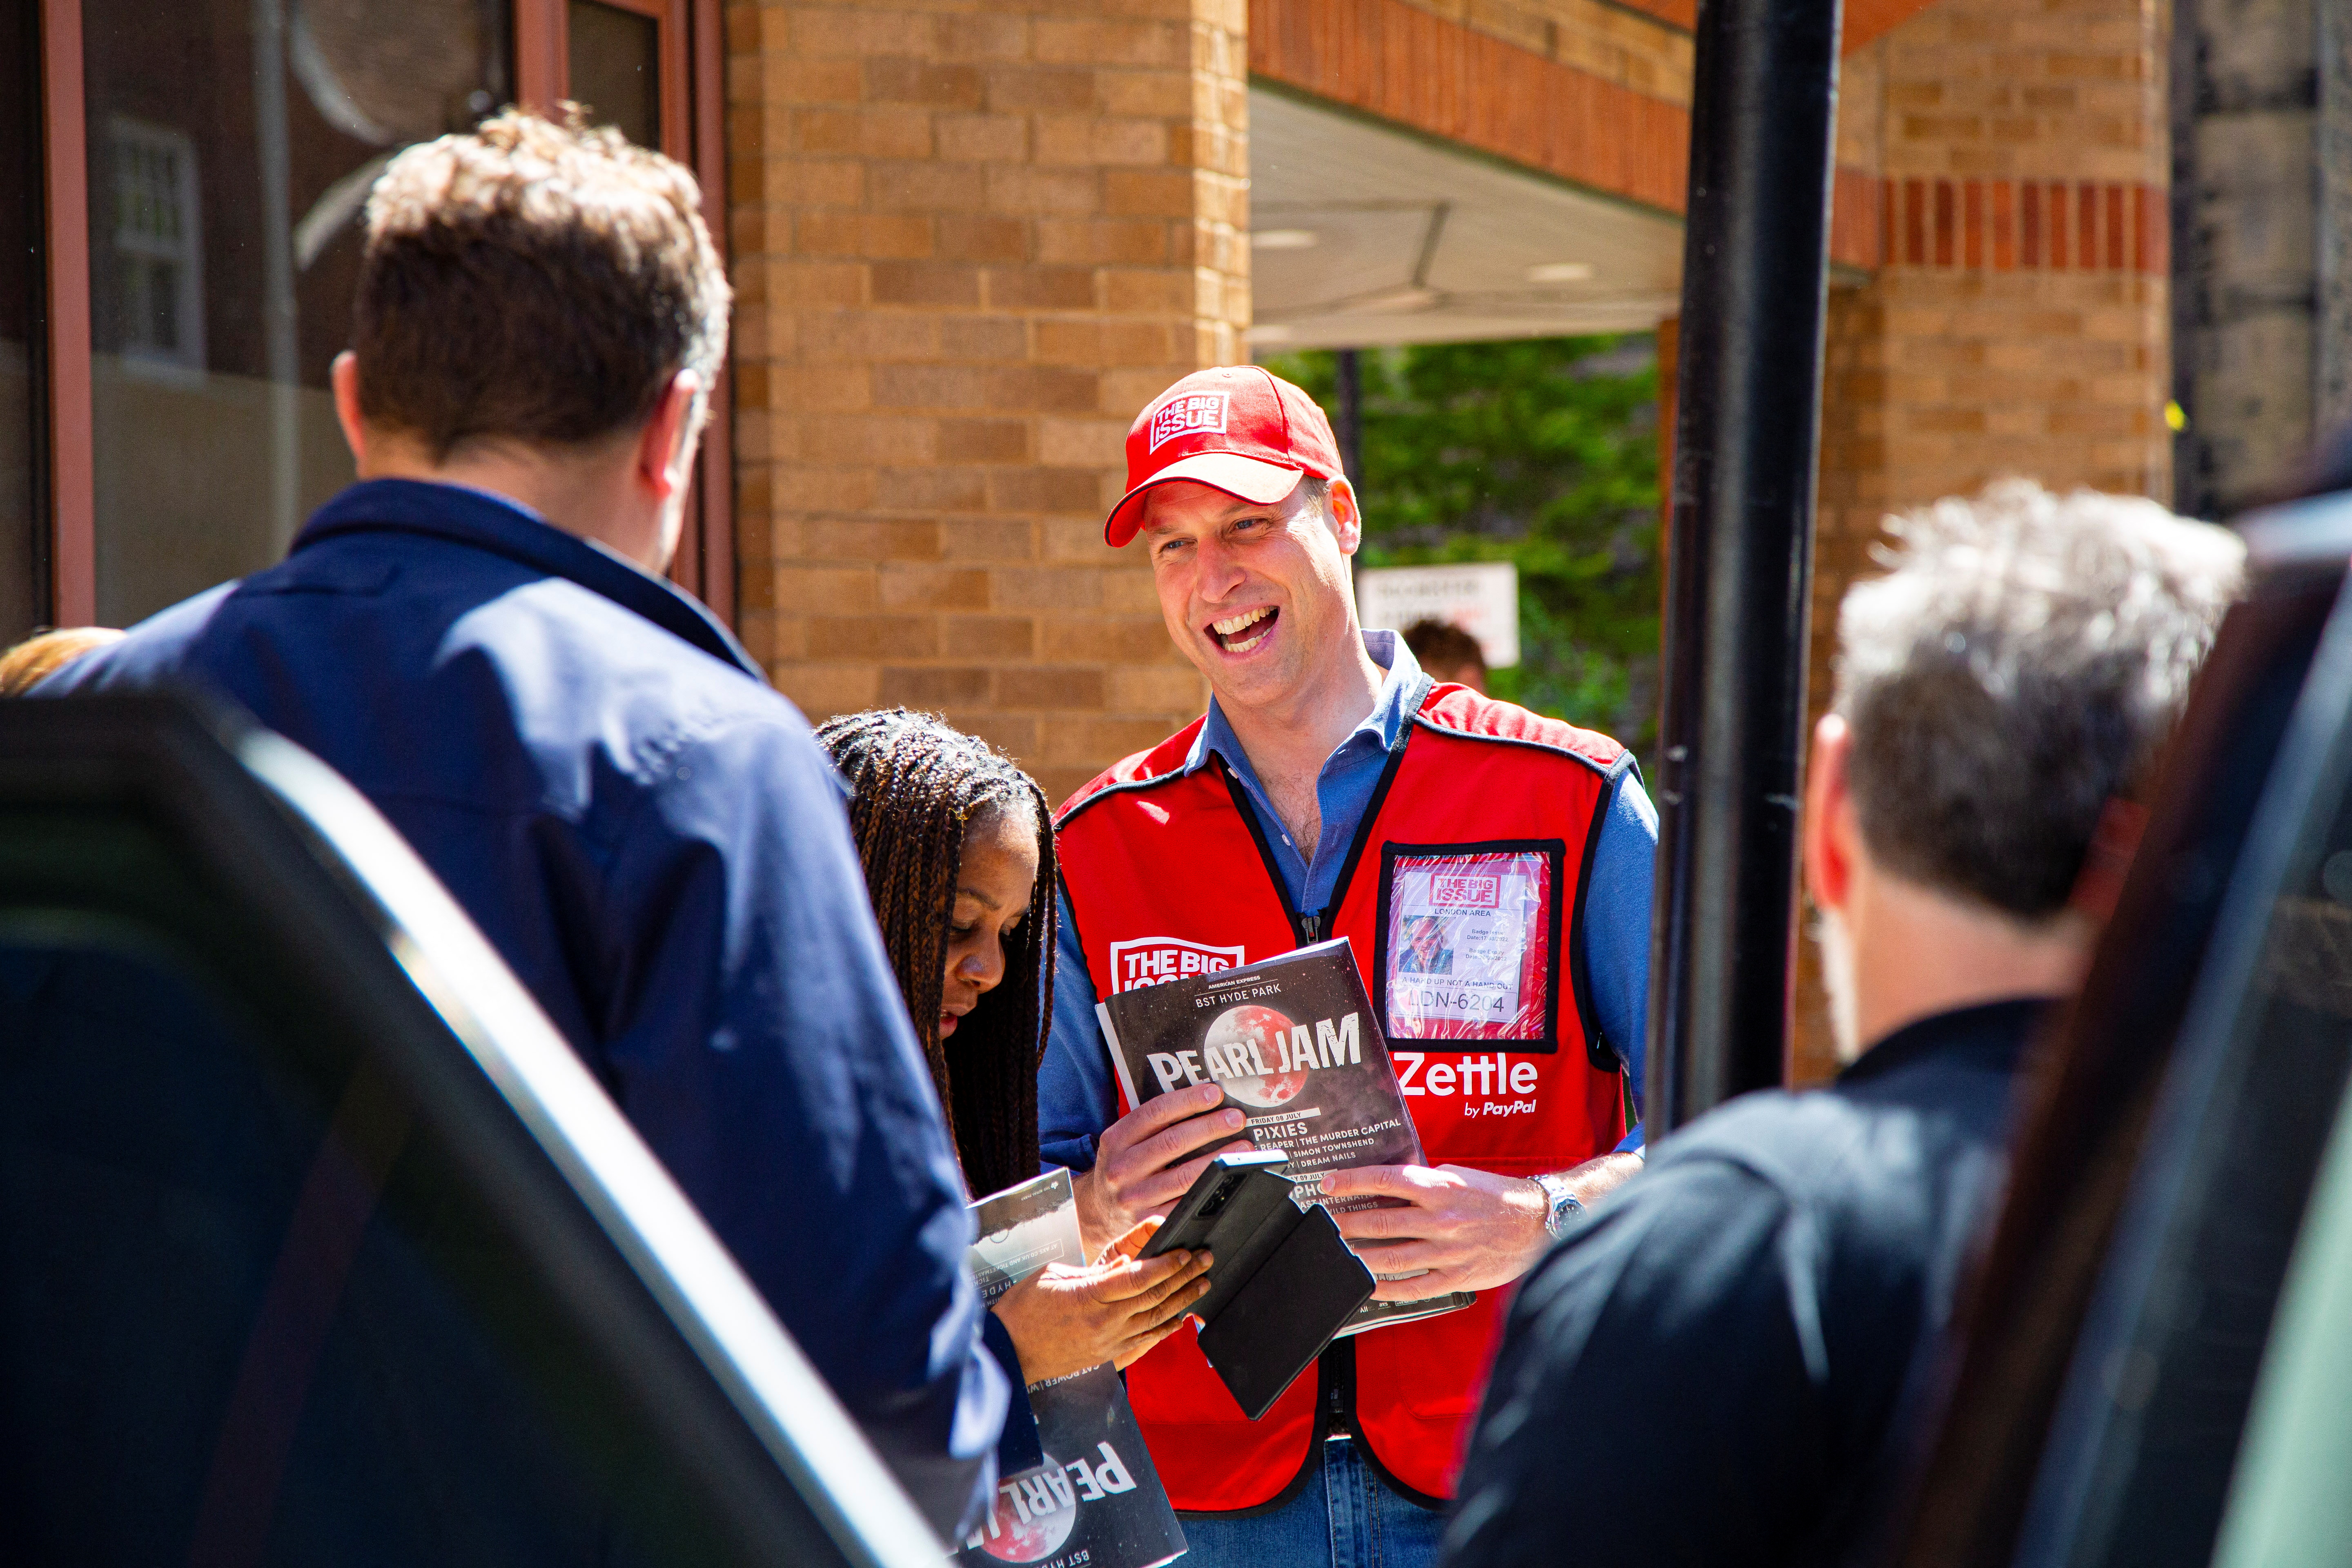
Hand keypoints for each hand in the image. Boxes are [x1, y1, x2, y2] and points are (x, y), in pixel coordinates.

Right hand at [990, 1218, 1213, 1380]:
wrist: (1008, 1353)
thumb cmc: (1024, 1310)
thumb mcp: (1054, 1276)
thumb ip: (1094, 1272)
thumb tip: (1125, 1264)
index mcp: (1089, 1297)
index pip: (1138, 1277)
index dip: (1166, 1264)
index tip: (1184, 1252)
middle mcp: (1104, 1322)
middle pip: (1154, 1296)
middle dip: (1184, 1276)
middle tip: (1205, 1261)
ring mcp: (1108, 1342)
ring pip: (1155, 1319)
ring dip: (1182, 1300)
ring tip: (1201, 1284)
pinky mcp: (1108, 1355)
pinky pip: (1145, 1340)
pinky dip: (1165, 1328)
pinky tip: (1180, 1318)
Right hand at [1071, 1082, 1248, 1259]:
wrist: (1097, 1212)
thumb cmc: (1121, 1168)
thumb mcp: (1122, 1142)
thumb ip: (1150, 1124)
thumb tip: (1199, 1101)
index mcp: (1115, 1140)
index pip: (1155, 1113)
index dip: (1187, 1101)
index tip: (1214, 1093)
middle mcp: (1122, 1168)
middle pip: (1173, 1142)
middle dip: (1210, 1127)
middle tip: (1236, 1118)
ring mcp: (1135, 1197)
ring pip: (1184, 1175)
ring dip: (1218, 1158)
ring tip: (1242, 1147)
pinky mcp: (1150, 1221)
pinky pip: (1186, 1203)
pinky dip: (1210, 1189)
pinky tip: (1227, 1178)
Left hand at [1318, 1164, 1549, 1298]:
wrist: (1537, 1223)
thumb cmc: (1496, 1197)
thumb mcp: (1459, 1177)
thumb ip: (1425, 1184)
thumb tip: (1389, 1188)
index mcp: (1440, 1188)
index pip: (1385, 1180)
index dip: (1352, 1180)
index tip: (1328, 1183)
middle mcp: (1441, 1219)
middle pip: (1381, 1222)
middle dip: (1347, 1223)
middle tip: (1325, 1223)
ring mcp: (1448, 1250)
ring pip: (1392, 1257)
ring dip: (1360, 1256)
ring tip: (1339, 1253)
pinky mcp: (1456, 1277)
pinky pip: (1415, 1287)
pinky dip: (1388, 1288)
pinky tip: (1369, 1285)